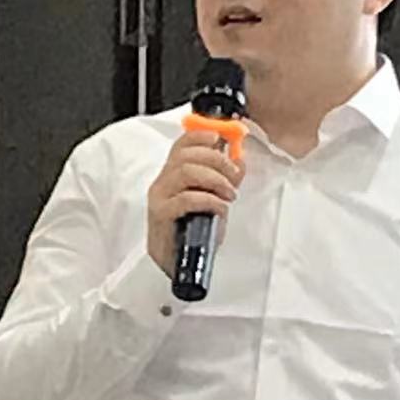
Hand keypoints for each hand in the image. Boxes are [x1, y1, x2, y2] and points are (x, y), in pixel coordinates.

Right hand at [146, 129, 244, 276]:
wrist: (177, 264)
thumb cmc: (193, 232)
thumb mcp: (214, 200)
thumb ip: (225, 179)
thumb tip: (240, 161)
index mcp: (172, 174)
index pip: (182, 144)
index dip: (202, 135)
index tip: (221, 138)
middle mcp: (163, 182)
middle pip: (187, 154)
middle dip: (217, 160)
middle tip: (234, 174)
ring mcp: (160, 197)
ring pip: (186, 171)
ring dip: (215, 179)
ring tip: (229, 193)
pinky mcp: (161, 214)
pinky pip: (186, 198)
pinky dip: (209, 199)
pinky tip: (220, 207)